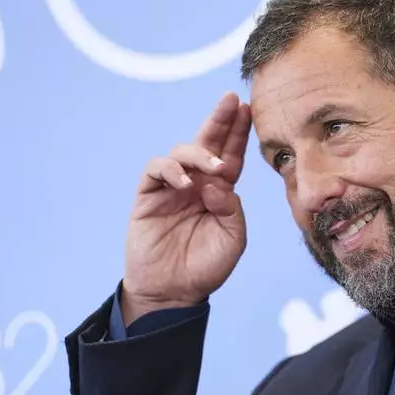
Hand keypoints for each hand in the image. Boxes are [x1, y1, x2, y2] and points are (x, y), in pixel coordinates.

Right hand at [121, 92, 252, 323]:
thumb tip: (218, 183)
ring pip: (181, 152)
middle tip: (230, 101)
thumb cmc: (206, 267)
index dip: (238, 133)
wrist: (173, 293)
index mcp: (220, 191)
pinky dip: (170, 170)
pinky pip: (156, 170)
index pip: (231, 154)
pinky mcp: (148, 196)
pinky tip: (185, 184)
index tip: (247, 109)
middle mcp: (196, 183)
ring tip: (215, 168)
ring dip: (199, 153)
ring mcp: (171, 188)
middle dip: (219, 120)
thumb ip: (232, 209)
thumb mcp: (232, 239)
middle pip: (207, 143)